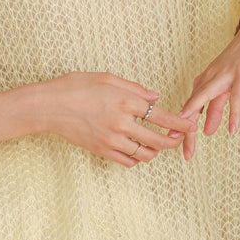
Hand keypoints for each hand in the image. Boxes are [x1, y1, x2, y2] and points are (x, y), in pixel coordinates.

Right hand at [43, 72, 195, 167]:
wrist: (48, 106)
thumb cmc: (74, 86)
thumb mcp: (106, 78)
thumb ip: (134, 88)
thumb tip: (154, 97)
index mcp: (126, 102)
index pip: (163, 117)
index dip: (181, 123)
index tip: (191, 125)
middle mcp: (122, 123)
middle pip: (159, 140)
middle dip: (174, 141)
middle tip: (178, 138)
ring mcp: (112, 140)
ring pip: (145, 154)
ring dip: (155, 151)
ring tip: (156, 144)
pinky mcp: (101, 150)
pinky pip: (127, 161)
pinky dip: (136, 158)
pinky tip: (136, 149)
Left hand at [179, 17, 239, 159]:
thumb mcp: (226, 88)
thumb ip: (216, 109)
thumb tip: (206, 130)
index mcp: (202, 83)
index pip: (188, 109)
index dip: (180, 127)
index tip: (172, 144)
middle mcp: (208, 79)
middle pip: (193, 107)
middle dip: (186, 129)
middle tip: (181, 151)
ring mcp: (224, 76)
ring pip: (206, 98)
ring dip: (199, 117)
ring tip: (194, 137)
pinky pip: (236, 97)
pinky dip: (233, 113)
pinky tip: (231, 130)